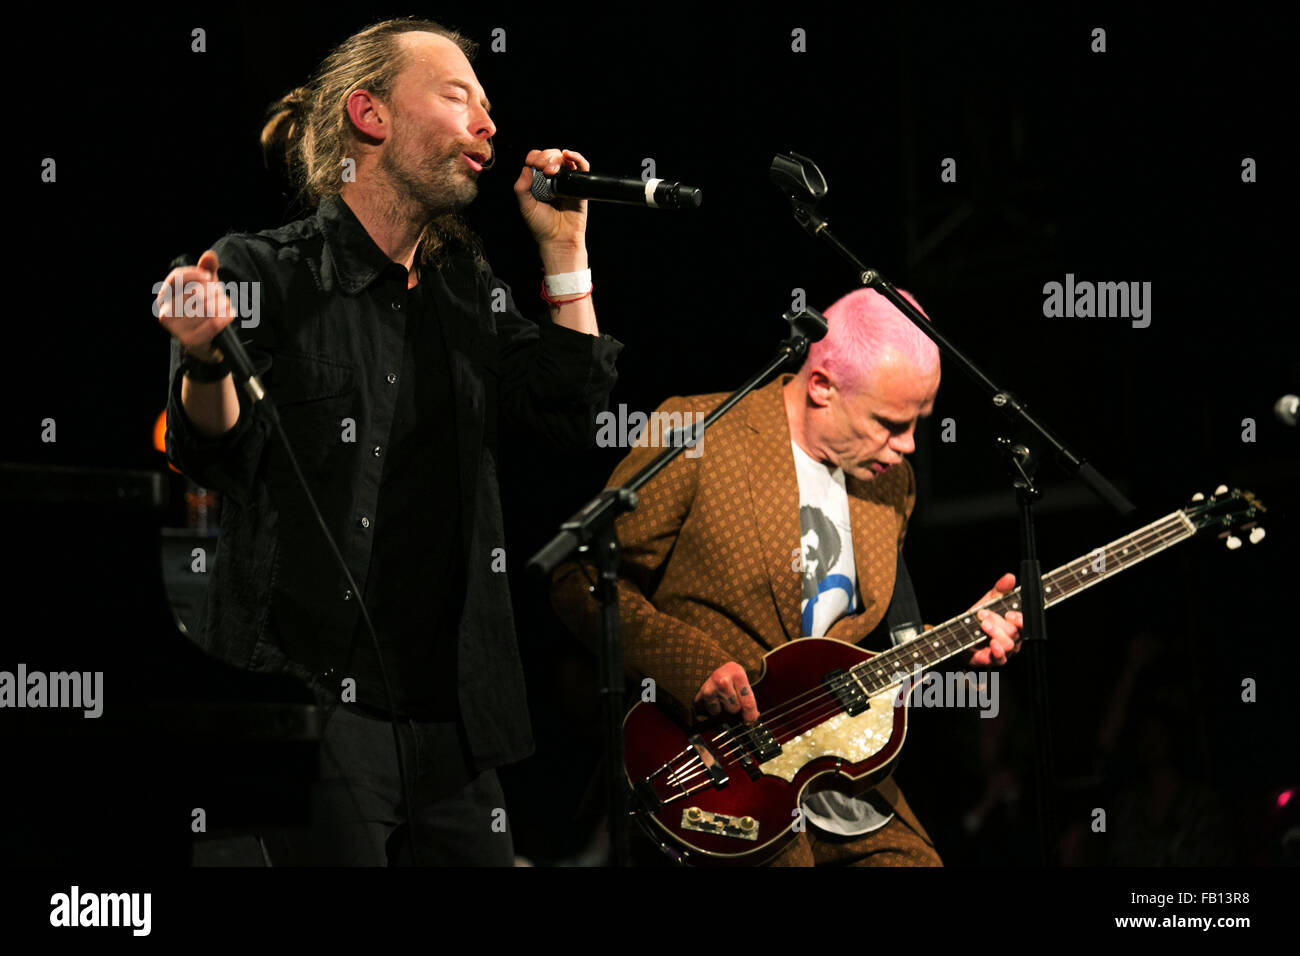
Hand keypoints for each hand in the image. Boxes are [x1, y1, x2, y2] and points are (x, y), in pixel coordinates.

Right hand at [155, 249, 237, 362]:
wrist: (206, 342)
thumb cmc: (203, 308)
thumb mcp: (205, 286)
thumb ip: (207, 269)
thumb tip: (209, 255)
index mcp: (165, 295)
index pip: (176, 278)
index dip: (195, 274)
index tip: (209, 276)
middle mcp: (165, 311)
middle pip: (195, 292)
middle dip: (214, 292)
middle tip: (220, 295)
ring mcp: (176, 328)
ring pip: (206, 308)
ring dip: (222, 304)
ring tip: (225, 305)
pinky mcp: (190, 340)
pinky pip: (214, 323)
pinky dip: (226, 316)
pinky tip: (229, 314)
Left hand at [513, 147, 589, 263]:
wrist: (559, 240)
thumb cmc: (542, 226)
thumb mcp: (526, 206)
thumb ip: (521, 188)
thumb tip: (526, 168)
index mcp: (538, 181)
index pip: (536, 159)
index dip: (534, 157)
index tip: (532, 164)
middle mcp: (552, 179)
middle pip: (550, 156)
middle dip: (545, 157)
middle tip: (543, 169)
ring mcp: (567, 181)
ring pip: (564, 158)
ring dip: (557, 158)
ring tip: (552, 171)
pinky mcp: (580, 186)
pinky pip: (582, 167)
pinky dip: (577, 157)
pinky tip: (568, 155)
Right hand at [693, 662, 758, 722]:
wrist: (718, 666)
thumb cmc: (733, 676)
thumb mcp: (743, 681)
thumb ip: (748, 700)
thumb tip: (750, 721)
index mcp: (738, 674)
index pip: (747, 702)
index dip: (750, 715)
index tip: (750, 721)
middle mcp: (723, 680)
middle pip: (734, 708)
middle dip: (735, 706)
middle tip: (733, 697)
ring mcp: (710, 687)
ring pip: (719, 711)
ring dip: (721, 708)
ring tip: (722, 697)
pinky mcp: (700, 693)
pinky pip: (709, 711)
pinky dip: (712, 708)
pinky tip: (714, 699)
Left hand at [962, 572, 1023, 666]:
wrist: (959, 634)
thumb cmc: (978, 618)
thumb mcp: (988, 600)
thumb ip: (1000, 590)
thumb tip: (1010, 577)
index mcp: (1015, 626)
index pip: (1025, 624)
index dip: (1020, 619)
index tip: (1009, 613)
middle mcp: (1013, 640)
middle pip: (1014, 633)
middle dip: (998, 622)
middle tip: (983, 614)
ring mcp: (1004, 651)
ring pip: (1009, 645)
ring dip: (996, 633)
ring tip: (983, 625)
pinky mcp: (992, 660)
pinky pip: (1000, 659)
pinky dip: (998, 651)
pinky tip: (992, 643)